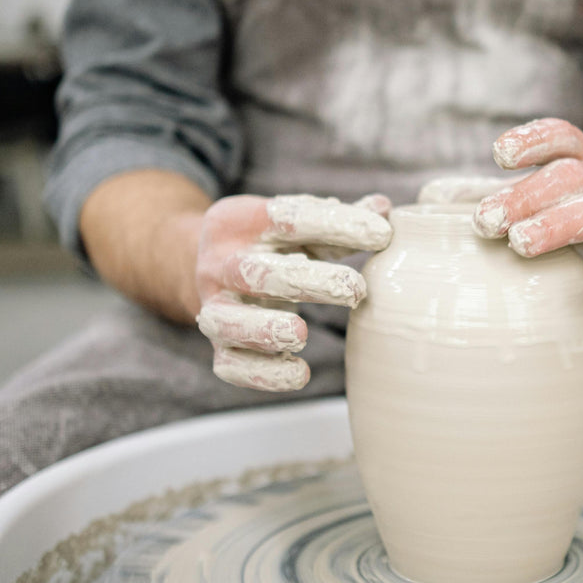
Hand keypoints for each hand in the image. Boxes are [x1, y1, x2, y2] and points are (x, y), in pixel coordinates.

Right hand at [195, 194, 391, 390]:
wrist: (198, 264)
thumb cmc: (266, 244)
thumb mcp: (293, 223)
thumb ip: (336, 220)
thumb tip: (384, 209)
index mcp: (240, 222)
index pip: (285, 217)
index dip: (335, 224)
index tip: (381, 234)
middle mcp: (218, 264)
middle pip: (255, 273)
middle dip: (306, 282)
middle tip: (354, 290)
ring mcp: (213, 307)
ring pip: (226, 322)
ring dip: (264, 330)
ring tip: (301, 334)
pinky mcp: (218, 347)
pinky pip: (230, 366)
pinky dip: (262, 374)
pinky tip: (299, 373)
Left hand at [472, 118, 582, 300]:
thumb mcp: (554, 188)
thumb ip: (500, 192)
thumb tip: (431, 197)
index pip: (561, 137)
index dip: (532, 140)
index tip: (498, 154)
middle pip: (570, 176)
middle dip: (526, 195)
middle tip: (485, 221)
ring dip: (562, 224)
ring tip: (521, 244)